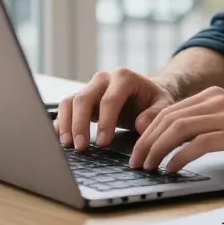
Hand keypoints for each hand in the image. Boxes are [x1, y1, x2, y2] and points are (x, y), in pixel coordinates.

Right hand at [54, 68, 178, 150]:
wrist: (145, 93)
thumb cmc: (154, 100)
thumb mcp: (163, 105)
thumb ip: (155, 114)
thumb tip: (142, 125)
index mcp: (124, 77)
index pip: (110, 99)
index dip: (105, 122)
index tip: (103, 143)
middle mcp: (104, 78)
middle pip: (84, 98)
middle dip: (80, 124)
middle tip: (81, 147)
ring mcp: (91, 87)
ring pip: (70, 101)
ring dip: (67, 123)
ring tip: (68, 145)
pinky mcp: (82, 98)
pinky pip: (66, 107)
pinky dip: (61, 121)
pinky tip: (60, 137)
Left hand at [128, 86, 223, 172]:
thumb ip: (210, 122)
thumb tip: (181, 140)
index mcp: (214, 96)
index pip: (169, 111)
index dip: (149, 131)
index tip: (138, 150)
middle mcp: (216, 101)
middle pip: (168, 119)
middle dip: (146, 142)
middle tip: (135, 162)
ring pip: (177, 129)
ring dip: (156, 150)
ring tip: (147, 167)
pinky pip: (197, 144)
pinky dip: (178, 157)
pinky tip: (171, 169)